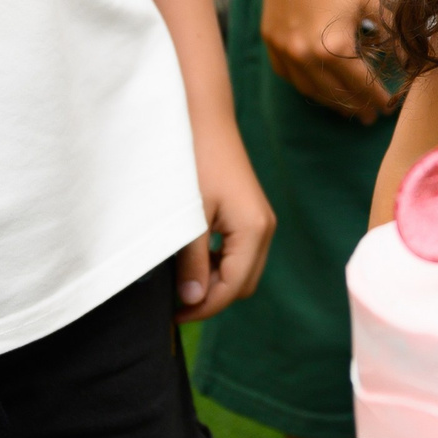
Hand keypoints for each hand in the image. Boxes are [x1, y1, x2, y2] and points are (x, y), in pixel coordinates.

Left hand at [176, 117, 275, 320]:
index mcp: (253, 231)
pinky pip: (240, 255)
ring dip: (214, 282)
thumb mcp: (189, 217)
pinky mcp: (251, 216)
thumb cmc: (195, 163)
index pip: (232, 288)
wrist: (204, 121)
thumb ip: (192, 261)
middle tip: (174, 300)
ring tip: (180, 280)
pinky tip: (193, 258)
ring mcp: (261, 222)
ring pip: (242, 272)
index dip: (203, 308)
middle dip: (211, 298)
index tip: (172, 316)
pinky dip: (219, 265)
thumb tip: (191, 300)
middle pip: (243, 285)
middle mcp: (265, 229)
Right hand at [261, 0, 392, 120]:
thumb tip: (412, 59)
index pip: (361, 84)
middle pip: (335, 93)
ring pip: (309, 89)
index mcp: (333, 47)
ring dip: (330, 101)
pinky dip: (306, 86)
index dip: (378, 98)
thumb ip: (394, 33)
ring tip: (348, 107)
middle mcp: (304, 55)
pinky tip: (317, 88)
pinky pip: (288, 76)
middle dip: (356, 106)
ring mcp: (283, 50)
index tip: (390, 106)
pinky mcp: (271, 41)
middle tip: (371, 116)